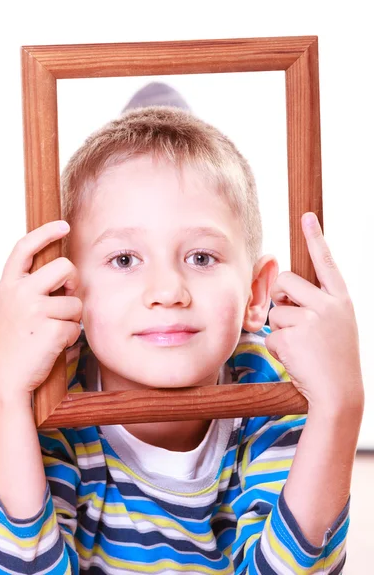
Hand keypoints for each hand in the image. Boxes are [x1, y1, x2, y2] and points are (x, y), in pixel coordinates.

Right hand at [0, 221, 81, 399]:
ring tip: (51, 332)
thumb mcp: (11, 307)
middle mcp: (19, 293)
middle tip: (66, 298)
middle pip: (65, 267)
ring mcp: (35, 310)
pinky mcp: (51, 329)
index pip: (25, 247)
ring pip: (75, 302)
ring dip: (70, 319)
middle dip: (73, 282)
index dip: (45, 232)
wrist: (3, 378)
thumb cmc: (11, 343)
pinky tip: (53, 347)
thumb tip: (65, 272)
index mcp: (8, 285)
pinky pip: (76, 326)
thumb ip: (30, 287)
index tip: (63, 225)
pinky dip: (70, 338)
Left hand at [265, 212, 363, 411]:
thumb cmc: (335, 360)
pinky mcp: (293, 336)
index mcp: (341, 300)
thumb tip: (283, 287)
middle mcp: (328, 305)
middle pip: (285, 281)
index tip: (307, 216)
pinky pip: (270, 334)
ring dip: (280, 329)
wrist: (340, 394)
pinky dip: (277, 348)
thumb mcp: (337, 325)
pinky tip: (296, 359)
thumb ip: (317, 304)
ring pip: (274, 311)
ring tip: (302, 347)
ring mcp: (311, 320)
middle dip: (280, 297)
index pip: (326, 263)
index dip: (316, 238)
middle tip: (294, 321)